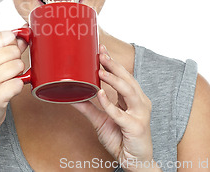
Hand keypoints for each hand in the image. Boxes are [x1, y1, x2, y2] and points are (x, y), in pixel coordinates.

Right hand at [0, 30, 27, 129]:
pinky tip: (8, 91)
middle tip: (6, 72)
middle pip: (14, 50)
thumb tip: (24, 33)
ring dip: (17, 75)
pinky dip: (18, 87)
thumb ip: (7, 47)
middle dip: (16, 60)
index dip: (13, 43)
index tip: (11, 51)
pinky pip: (19, 83)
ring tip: (6, 81)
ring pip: (18, 65)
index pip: (4, 35)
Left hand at [72, 45, 154, 170]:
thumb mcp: (101, 120)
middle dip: (114, 65)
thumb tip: (70, 94)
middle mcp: (139, 103)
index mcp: (133, 98)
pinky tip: (100, 94)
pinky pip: (120, 114)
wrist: (134, 161)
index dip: (113, 62)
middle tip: (101, 54)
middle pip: (127, 79)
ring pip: (128, 91)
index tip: (101, 49)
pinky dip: (109, 104)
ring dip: (113, 79)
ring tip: (100, 71)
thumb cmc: (122, 139)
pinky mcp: (136, 127)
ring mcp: (140, 114)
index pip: (123, 76)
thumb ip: (87, 107)